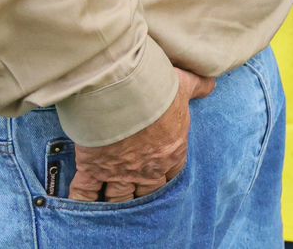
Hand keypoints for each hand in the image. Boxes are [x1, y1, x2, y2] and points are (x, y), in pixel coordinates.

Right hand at [69, 67, 214, 201]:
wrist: (123, 93)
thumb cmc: (157, 89)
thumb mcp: (185, 85)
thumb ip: (199, 87)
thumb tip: (211, 83)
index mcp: (172, 150)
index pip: (174, 173)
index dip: (168, 177)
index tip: (163, 180)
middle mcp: (148, 167)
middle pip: (148, 191)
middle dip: (144, 195)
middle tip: (139, 200)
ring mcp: (119, 171)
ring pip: (119, 196)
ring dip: (117, 201)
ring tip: (113, 210)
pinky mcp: (93, 168)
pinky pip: (85, 192)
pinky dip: (82, 201)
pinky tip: (81, 209)